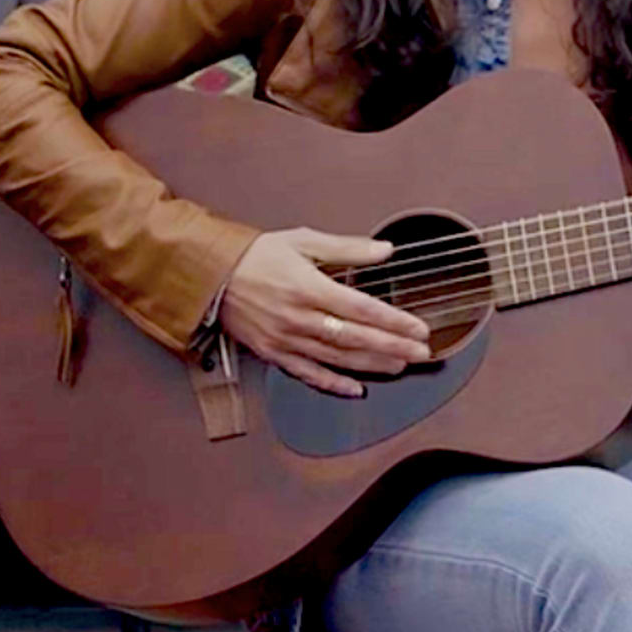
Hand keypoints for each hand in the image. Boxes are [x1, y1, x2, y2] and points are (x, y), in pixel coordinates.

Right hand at [219, 228, 431, 396]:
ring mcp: (285, 340)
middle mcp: (299, 318)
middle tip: (423, 353)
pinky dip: (333, 384)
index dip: (395, 321)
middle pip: (356, 337)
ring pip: (337, 358)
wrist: (209, 275)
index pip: (363, 309)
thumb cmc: (255, 255)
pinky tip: (356, 389)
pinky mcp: (273, 354)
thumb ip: (347, 249)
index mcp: (308, 287)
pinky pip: (308, 374)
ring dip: (373, 365)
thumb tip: (385, 251)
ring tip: (401, 366)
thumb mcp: (303, 241)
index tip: (419, 328)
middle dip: (394, 346)